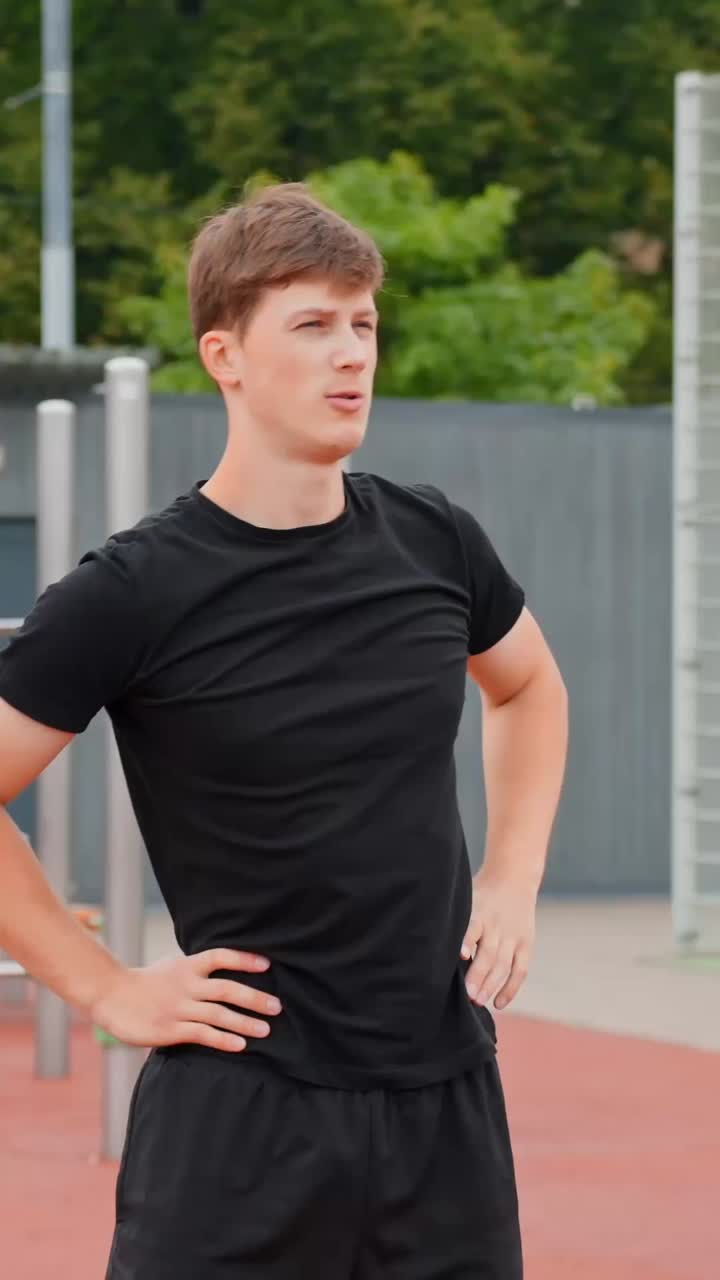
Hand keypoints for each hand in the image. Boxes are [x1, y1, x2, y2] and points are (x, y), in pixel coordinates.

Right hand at [91, 948, 281, 1051]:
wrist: (111, 995)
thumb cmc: (145, 983)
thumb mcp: (172, 968)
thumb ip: (195, 971)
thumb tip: (221, 973)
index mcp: (187, 966)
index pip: (221, 956)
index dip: (245, 959)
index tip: (267, 965)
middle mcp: (186, 985)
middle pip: (227, 988)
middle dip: (254, 997)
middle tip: (277, 1006)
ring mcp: (179, 1007)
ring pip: (219, 1014)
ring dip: (244, 1022)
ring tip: (265, 1030)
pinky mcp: (170, 1029)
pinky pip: (202, 1034)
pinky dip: (223, 1040)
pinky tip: (240, 1046)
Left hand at [461, 872, 536, 1010]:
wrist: (514, 876)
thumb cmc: (481, 893)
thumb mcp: (466, 899)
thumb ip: (456, 922)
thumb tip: (430, 944)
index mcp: (480, 913)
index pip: (473, 929)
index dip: (467, 942)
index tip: (459, 956)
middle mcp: (498, 926)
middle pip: (489, 954)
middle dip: (478, 975)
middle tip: (467, 995)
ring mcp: (514, 936)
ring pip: (504, 965)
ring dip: (491, 985)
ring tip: (478, 1001)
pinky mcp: (526, 944)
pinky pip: (520, 970)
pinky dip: (511, 988)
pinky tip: (499, 1003)